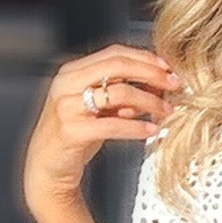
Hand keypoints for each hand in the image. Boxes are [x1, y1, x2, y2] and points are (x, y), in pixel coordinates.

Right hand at [21, 42, 182, 212]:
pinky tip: (151, 131)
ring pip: (118, 92)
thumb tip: (156, 87)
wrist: (47, 169)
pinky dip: (136, 128)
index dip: (144, 57)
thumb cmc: (74, 138)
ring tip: (166, 111)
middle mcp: (67, 84)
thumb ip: (119, 95)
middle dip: (151, 73)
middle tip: (174, 84)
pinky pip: (113, 125)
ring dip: (149, 101)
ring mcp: (67, 107)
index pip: (114, 53)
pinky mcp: (72, 131)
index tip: (167, 67)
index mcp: (72, 72)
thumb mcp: (96, 110)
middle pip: (117, 65)